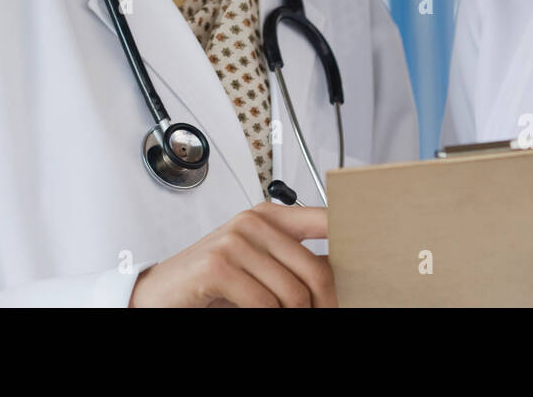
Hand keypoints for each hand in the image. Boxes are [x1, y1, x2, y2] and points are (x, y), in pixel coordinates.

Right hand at [129, 203, 336, 307]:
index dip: (351, 239)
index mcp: (269, 215)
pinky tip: (255, 313)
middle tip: (321, 315)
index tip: (370, 259)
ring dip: (291, 315)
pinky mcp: (218, 265)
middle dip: (323, 305)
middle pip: (316, 271)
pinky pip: (264, 304)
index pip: (326, 219)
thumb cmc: (212, 279)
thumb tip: (342, 274)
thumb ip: (295, 261)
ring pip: (292, 294)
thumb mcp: (260, 264)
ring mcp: (235, 241)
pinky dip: (265, 317)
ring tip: (280, 315)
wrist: (161, 292)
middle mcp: (253, 222)